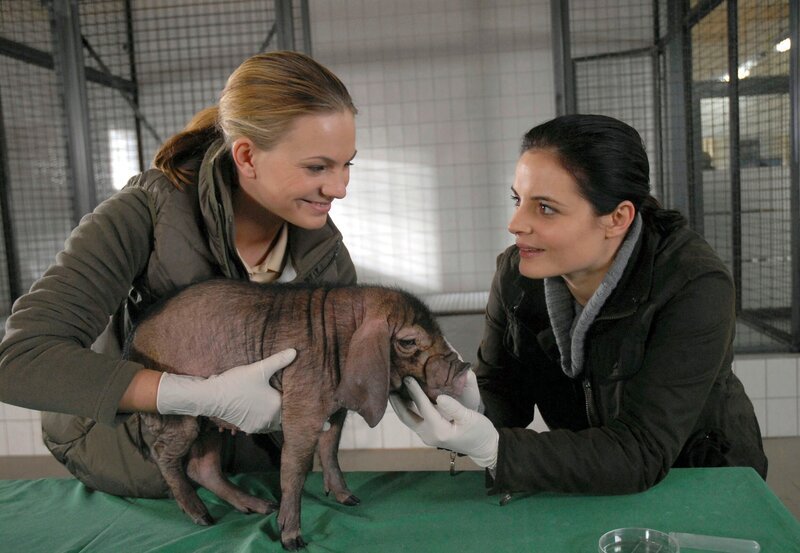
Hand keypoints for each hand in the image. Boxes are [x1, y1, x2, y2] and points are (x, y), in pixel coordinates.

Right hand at [156, 348, 296, 433]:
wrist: (211, 397)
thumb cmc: (236, 383)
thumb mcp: (259, 369)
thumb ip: (278, 360)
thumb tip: (295, 351)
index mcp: (276, 408)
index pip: (294, 406)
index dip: (297, 399)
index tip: (299, 393)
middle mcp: (269, 421)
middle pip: (285, 416)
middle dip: (287, 408)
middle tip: (289, 397)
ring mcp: (258, 426)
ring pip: (274, 422)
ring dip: (276, 415)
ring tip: (276, 402)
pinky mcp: (247, 427)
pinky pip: (262, 425)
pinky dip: (264, 418)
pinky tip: (262, 409)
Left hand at [389, 376, 497, 468]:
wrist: (484, 448)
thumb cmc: (479, 432)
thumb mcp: (470, 418)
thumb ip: (454, 408)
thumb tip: (440, 397)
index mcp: (440, 431)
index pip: (423, 408)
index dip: (415, 392)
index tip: (407, 378)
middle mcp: (429, 435)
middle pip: (407, 417)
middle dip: (397, 402)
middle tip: (390, 386)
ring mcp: (428, 436)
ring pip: (409, 419)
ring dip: (400, 406)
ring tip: (394, 390)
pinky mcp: (430, 434)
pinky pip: (415, 419)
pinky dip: (409, 408)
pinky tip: (407, 398)